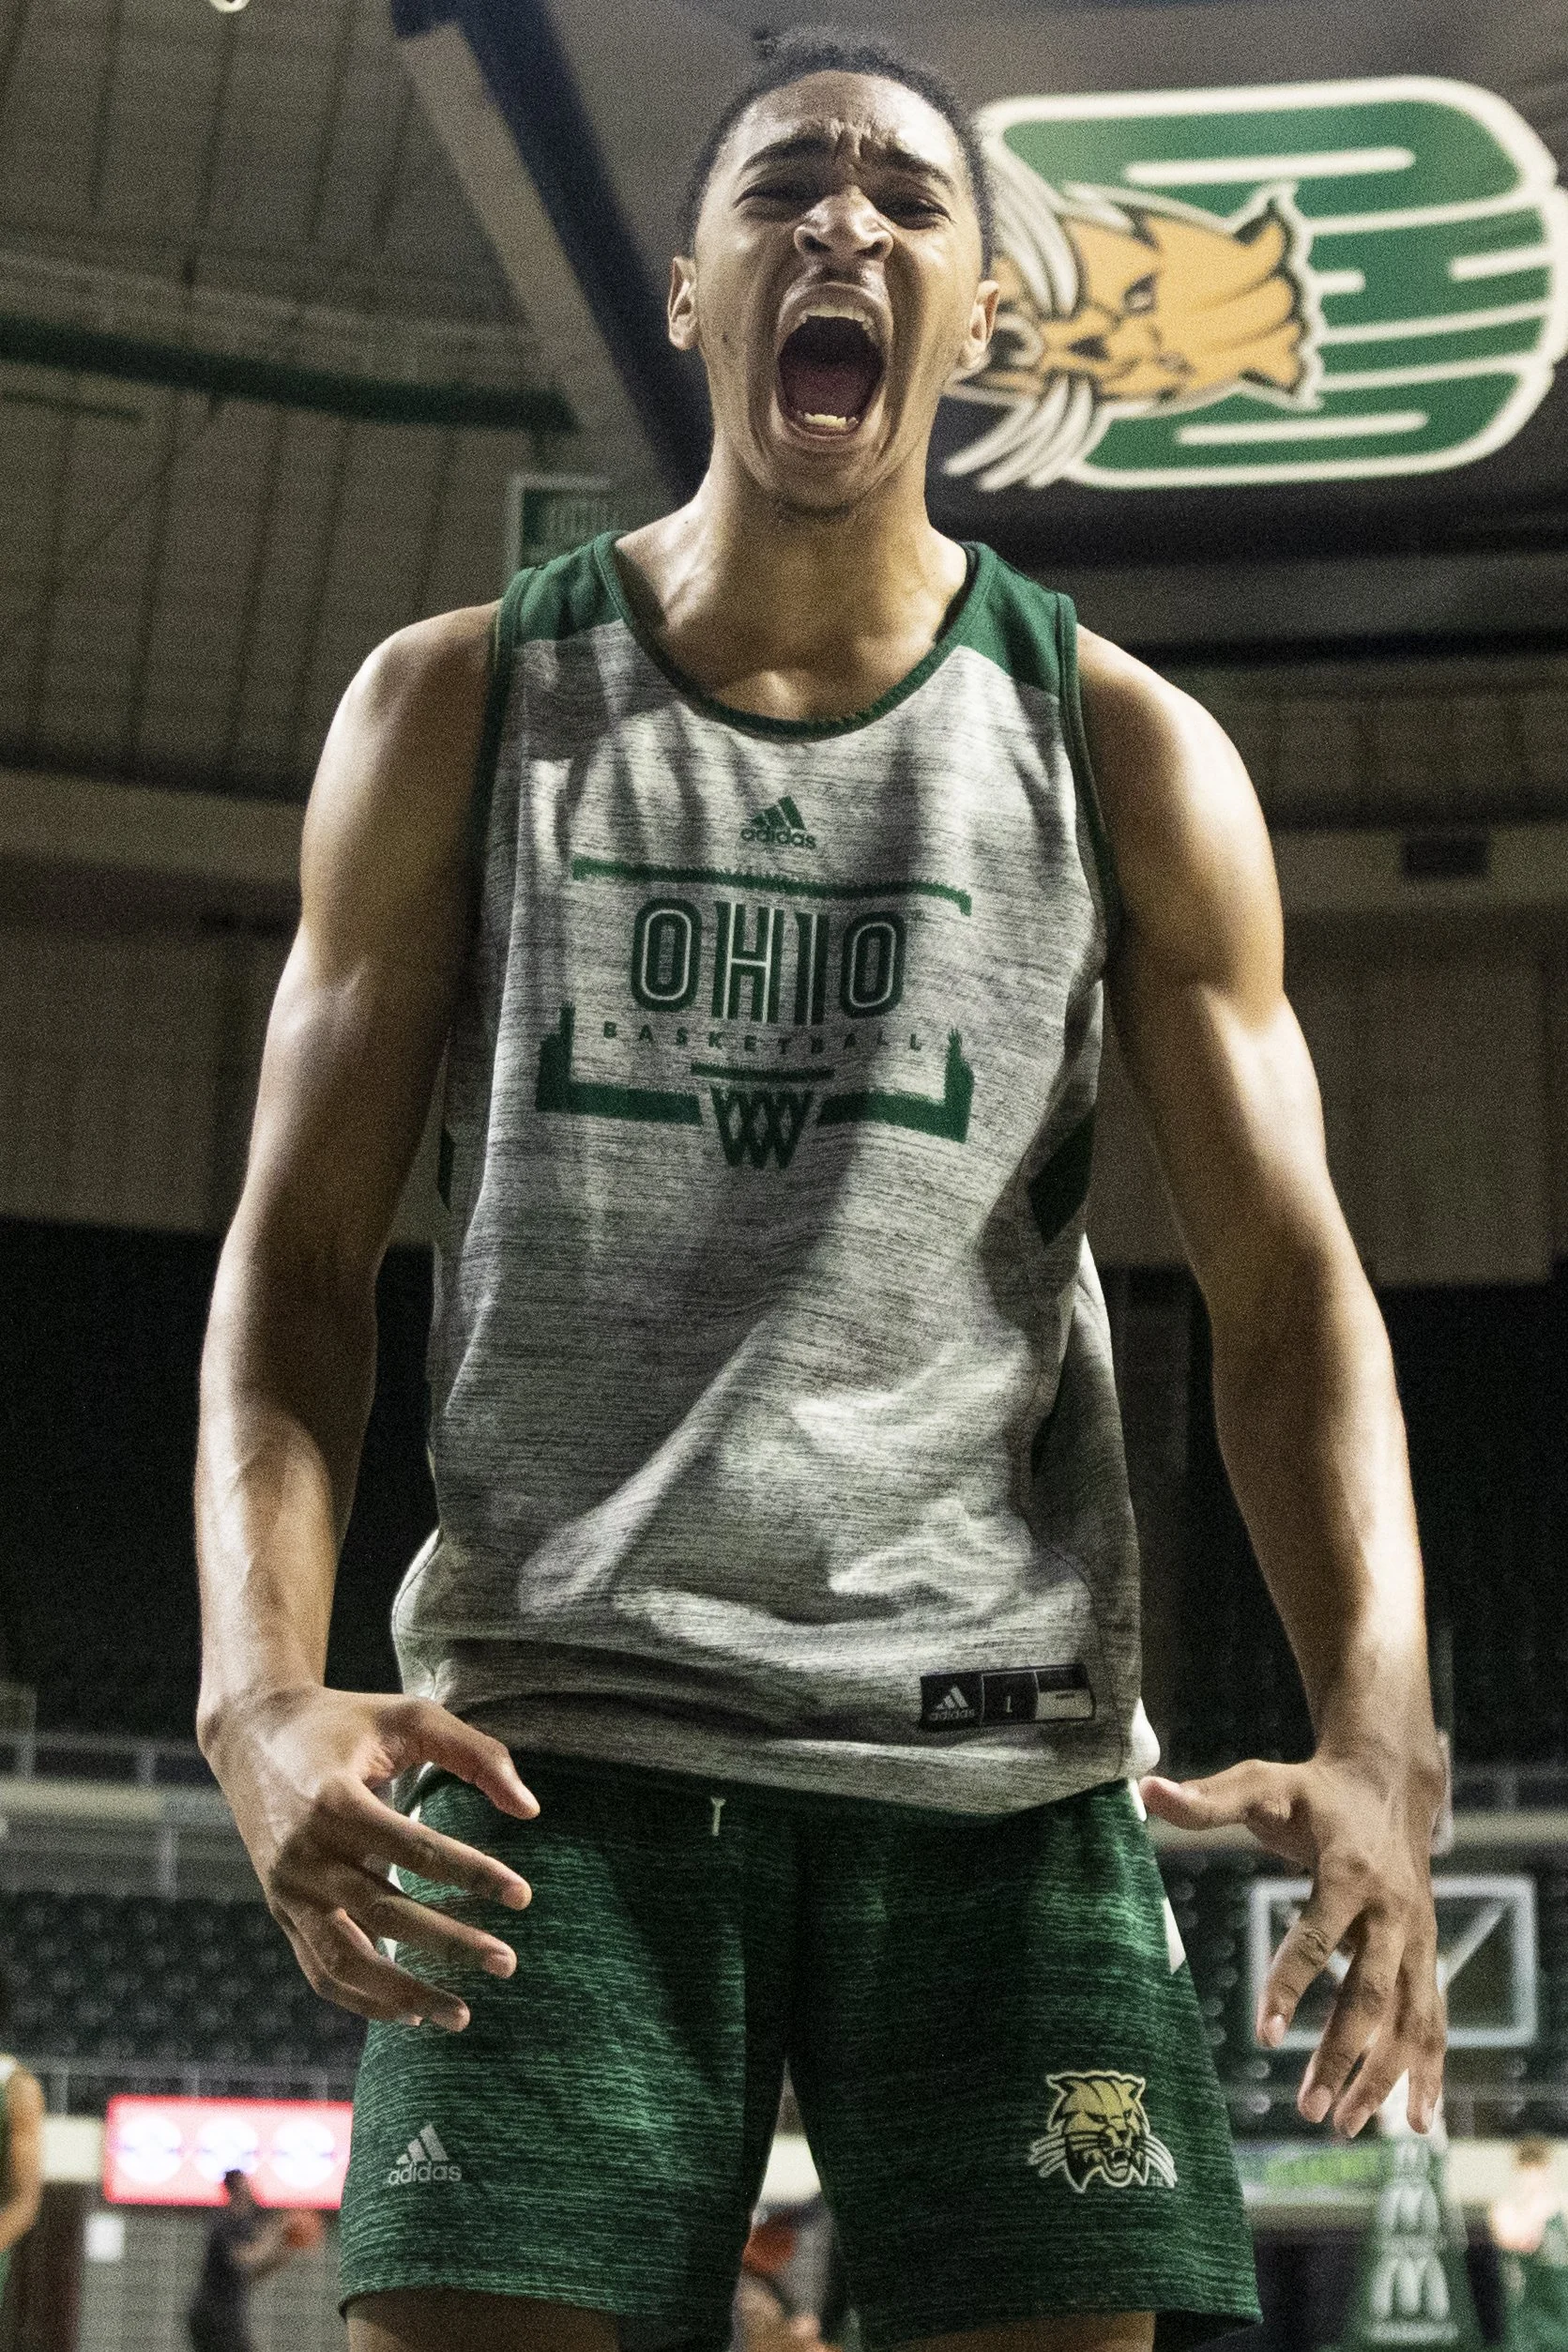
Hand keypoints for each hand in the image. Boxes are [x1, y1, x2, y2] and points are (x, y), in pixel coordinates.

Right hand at [204, 1686, 536, 2030]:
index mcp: (334, 1799)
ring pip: (346, 1960)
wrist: (252, 1734)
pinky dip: (363, 2000)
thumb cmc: (344, 1721)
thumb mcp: (409, 1717)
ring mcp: (287, 1889)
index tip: (522, 1895)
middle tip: (508, 1961)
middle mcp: (305, 1852)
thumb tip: (531, 1810)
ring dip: (404, 1995)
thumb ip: (475, 1754)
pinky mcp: (280, 1910)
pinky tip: (410, 2015)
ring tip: (461, 2016)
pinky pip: (320, 1971)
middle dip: (451, 1943)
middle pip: (386, 1912)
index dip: (473, 1874)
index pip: (417, 1849)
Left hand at [1141, 1749, 1444, 2136]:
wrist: (1388, 1781)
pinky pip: (1433, 2018)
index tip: (1262, 2034)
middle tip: (1307, 2107)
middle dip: (1343, 2053)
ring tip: (1346, 2126)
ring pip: (1410, 2017)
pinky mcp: (1427, 1954)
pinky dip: (1429, 2069)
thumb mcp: (1262, 1783)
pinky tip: (1416, 2120)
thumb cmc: (1313, 1789)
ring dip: (1384, 2075)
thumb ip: (1209, 1798)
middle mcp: (1392, 1911)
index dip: (1291, 1983)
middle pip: (1371, 1993)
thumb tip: (1144, 1789)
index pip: (1320, 1936)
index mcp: (1349, 1871)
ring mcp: (1417, 1937)